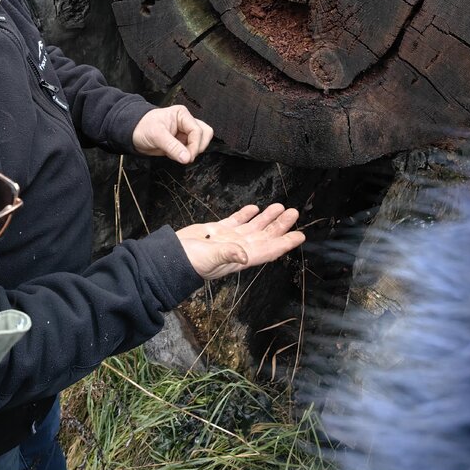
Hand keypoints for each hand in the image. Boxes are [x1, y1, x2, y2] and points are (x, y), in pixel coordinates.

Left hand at [132, 105, 213, 163]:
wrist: (133, 134)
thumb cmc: (143, 127)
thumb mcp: (157, 135)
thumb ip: (173, 147)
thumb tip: (186, 157)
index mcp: (182, 115)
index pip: (198, 130)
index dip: (195, 145)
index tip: (188, 157)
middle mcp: (186, 122)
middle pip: (204, 134)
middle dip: (197, 147)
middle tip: (186, 156)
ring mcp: (184, 133)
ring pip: (200, 142)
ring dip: (192, 151)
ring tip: (178, 154)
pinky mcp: (181, 142)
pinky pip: (191, 150)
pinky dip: (185, 155)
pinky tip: (174, 154)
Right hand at [176, 204, 302, 279]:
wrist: (169, 256)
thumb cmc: (188, 262)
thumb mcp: (209, 258)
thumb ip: (227, 254)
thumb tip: (244, 254)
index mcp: (240, 257)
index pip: (269, 250)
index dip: (285, 243)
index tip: (300, 235)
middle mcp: (238, 248)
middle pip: (265, 236)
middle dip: (280, 225)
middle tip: (294, 212)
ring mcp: (228, 239)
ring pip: (253, 227)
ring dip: (267, 218)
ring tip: (280, 207)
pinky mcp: (217, 231)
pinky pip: (236, 221)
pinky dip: (246, 214)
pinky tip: (254, 208)